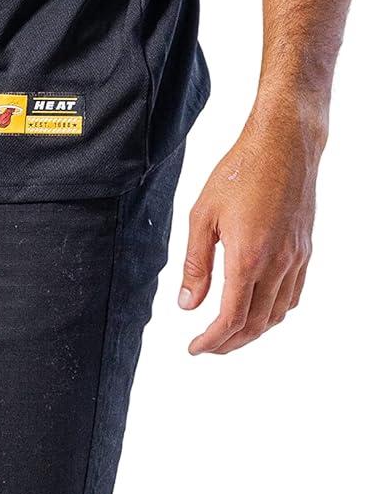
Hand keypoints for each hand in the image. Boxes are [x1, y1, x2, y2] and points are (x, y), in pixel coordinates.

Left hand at [178, 97, 325, 353]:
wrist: (284, 145)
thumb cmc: (239, 172)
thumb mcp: (203, 214)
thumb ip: (196, 263)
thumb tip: (187, 305)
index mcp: (248, 257)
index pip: (231, 319)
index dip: (212, 341)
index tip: (195, 348)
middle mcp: (277, 265)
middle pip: (256, 324)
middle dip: (230, 343)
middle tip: (207, 346)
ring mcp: (296, 259)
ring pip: (277, 314)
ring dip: (253, 331)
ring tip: (229, 332)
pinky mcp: (305, 250)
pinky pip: (293, 295)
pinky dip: (274, 312)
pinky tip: (259, 307)